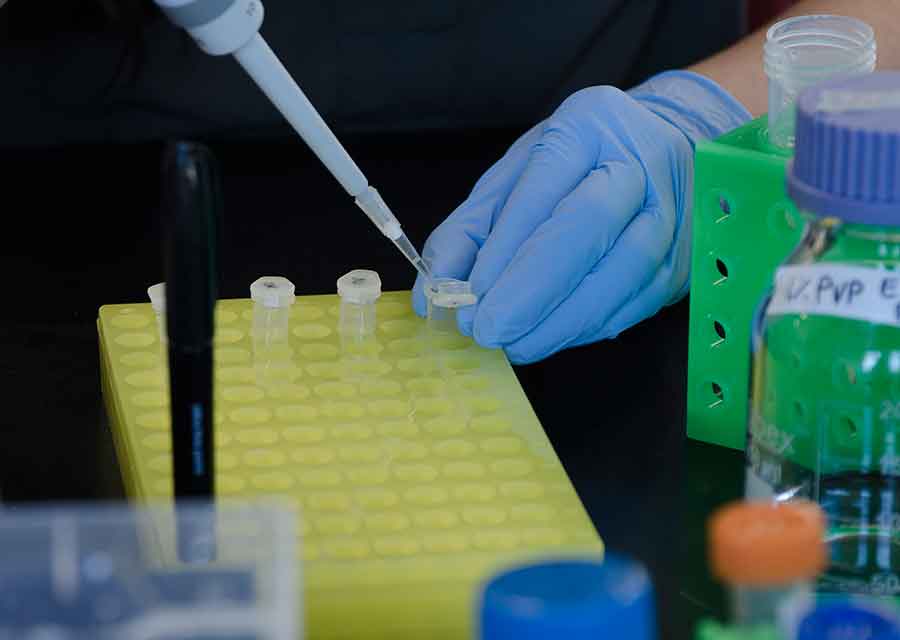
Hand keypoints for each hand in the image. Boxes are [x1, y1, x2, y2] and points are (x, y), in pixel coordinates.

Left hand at [411, 71, 749, 363]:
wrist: (662, 151)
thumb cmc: (575, 165)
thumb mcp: (512, 177)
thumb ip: (468, 231)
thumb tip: (433, 295)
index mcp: (586, 126)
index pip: (541, 191)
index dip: (503, 252)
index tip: (470, 298)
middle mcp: (637, 163)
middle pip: (586, 228)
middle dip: (531, 291)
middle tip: (489, 330)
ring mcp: (669, 212)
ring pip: (619, 273)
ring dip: (560, 321)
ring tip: (516, 344)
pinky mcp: (682, 259)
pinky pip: (635, 302)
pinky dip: (587, 327)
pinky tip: (553, 335)